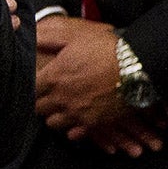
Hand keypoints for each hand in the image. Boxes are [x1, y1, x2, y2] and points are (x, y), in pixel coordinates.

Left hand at [34, 14, 164, 152]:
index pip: (30, 88)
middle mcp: (61, 98)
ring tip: (64, 106)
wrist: (137, 67)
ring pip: (53, 123)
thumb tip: (33, 37)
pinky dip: (73, 128)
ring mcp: (76, 113)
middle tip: (50, 94)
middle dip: (42, 101)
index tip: (39, 82)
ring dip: (55, 115)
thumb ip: (50, 37)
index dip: (34, 85)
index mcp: (54, 77)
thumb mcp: (76, 35)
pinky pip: (73, 133)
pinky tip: (78, 118)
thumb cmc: (108, 48)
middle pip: (38, 108)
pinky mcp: (92, 123)